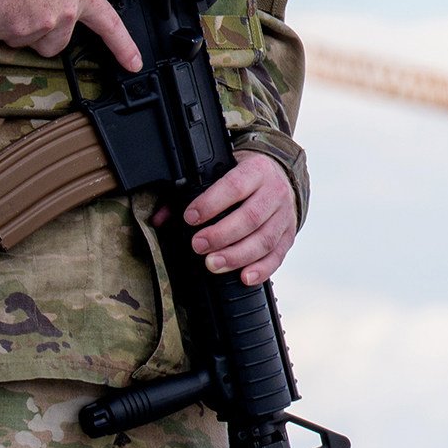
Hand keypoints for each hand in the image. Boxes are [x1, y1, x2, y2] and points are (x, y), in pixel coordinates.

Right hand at [0, 0, 141, 70]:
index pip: (110, 25)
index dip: (124, 47)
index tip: (133, 63)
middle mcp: (65, 13)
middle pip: (58, 42)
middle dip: (43, 32)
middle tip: (27, 5)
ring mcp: (40, 25)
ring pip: (28, 41)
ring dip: (17, 28)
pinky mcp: (15, 31)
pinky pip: (2, 36)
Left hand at [180, 153, 297, 284]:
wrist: (280, 176)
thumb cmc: (244, 178)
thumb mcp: (220, 174)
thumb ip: (187, 195)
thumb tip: (159, 219)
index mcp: (256, 171)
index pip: (234, 186)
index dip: (211, 204)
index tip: (190, 218)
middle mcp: (274, 192)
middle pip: (250, 217)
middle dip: (221, 235)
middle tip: (198, 246)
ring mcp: (284, 216)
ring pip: (264, 240)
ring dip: (237, 256)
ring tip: (213, 264)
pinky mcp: (288, 236)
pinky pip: (277, 256)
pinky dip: (261, 269)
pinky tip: (244, 277)